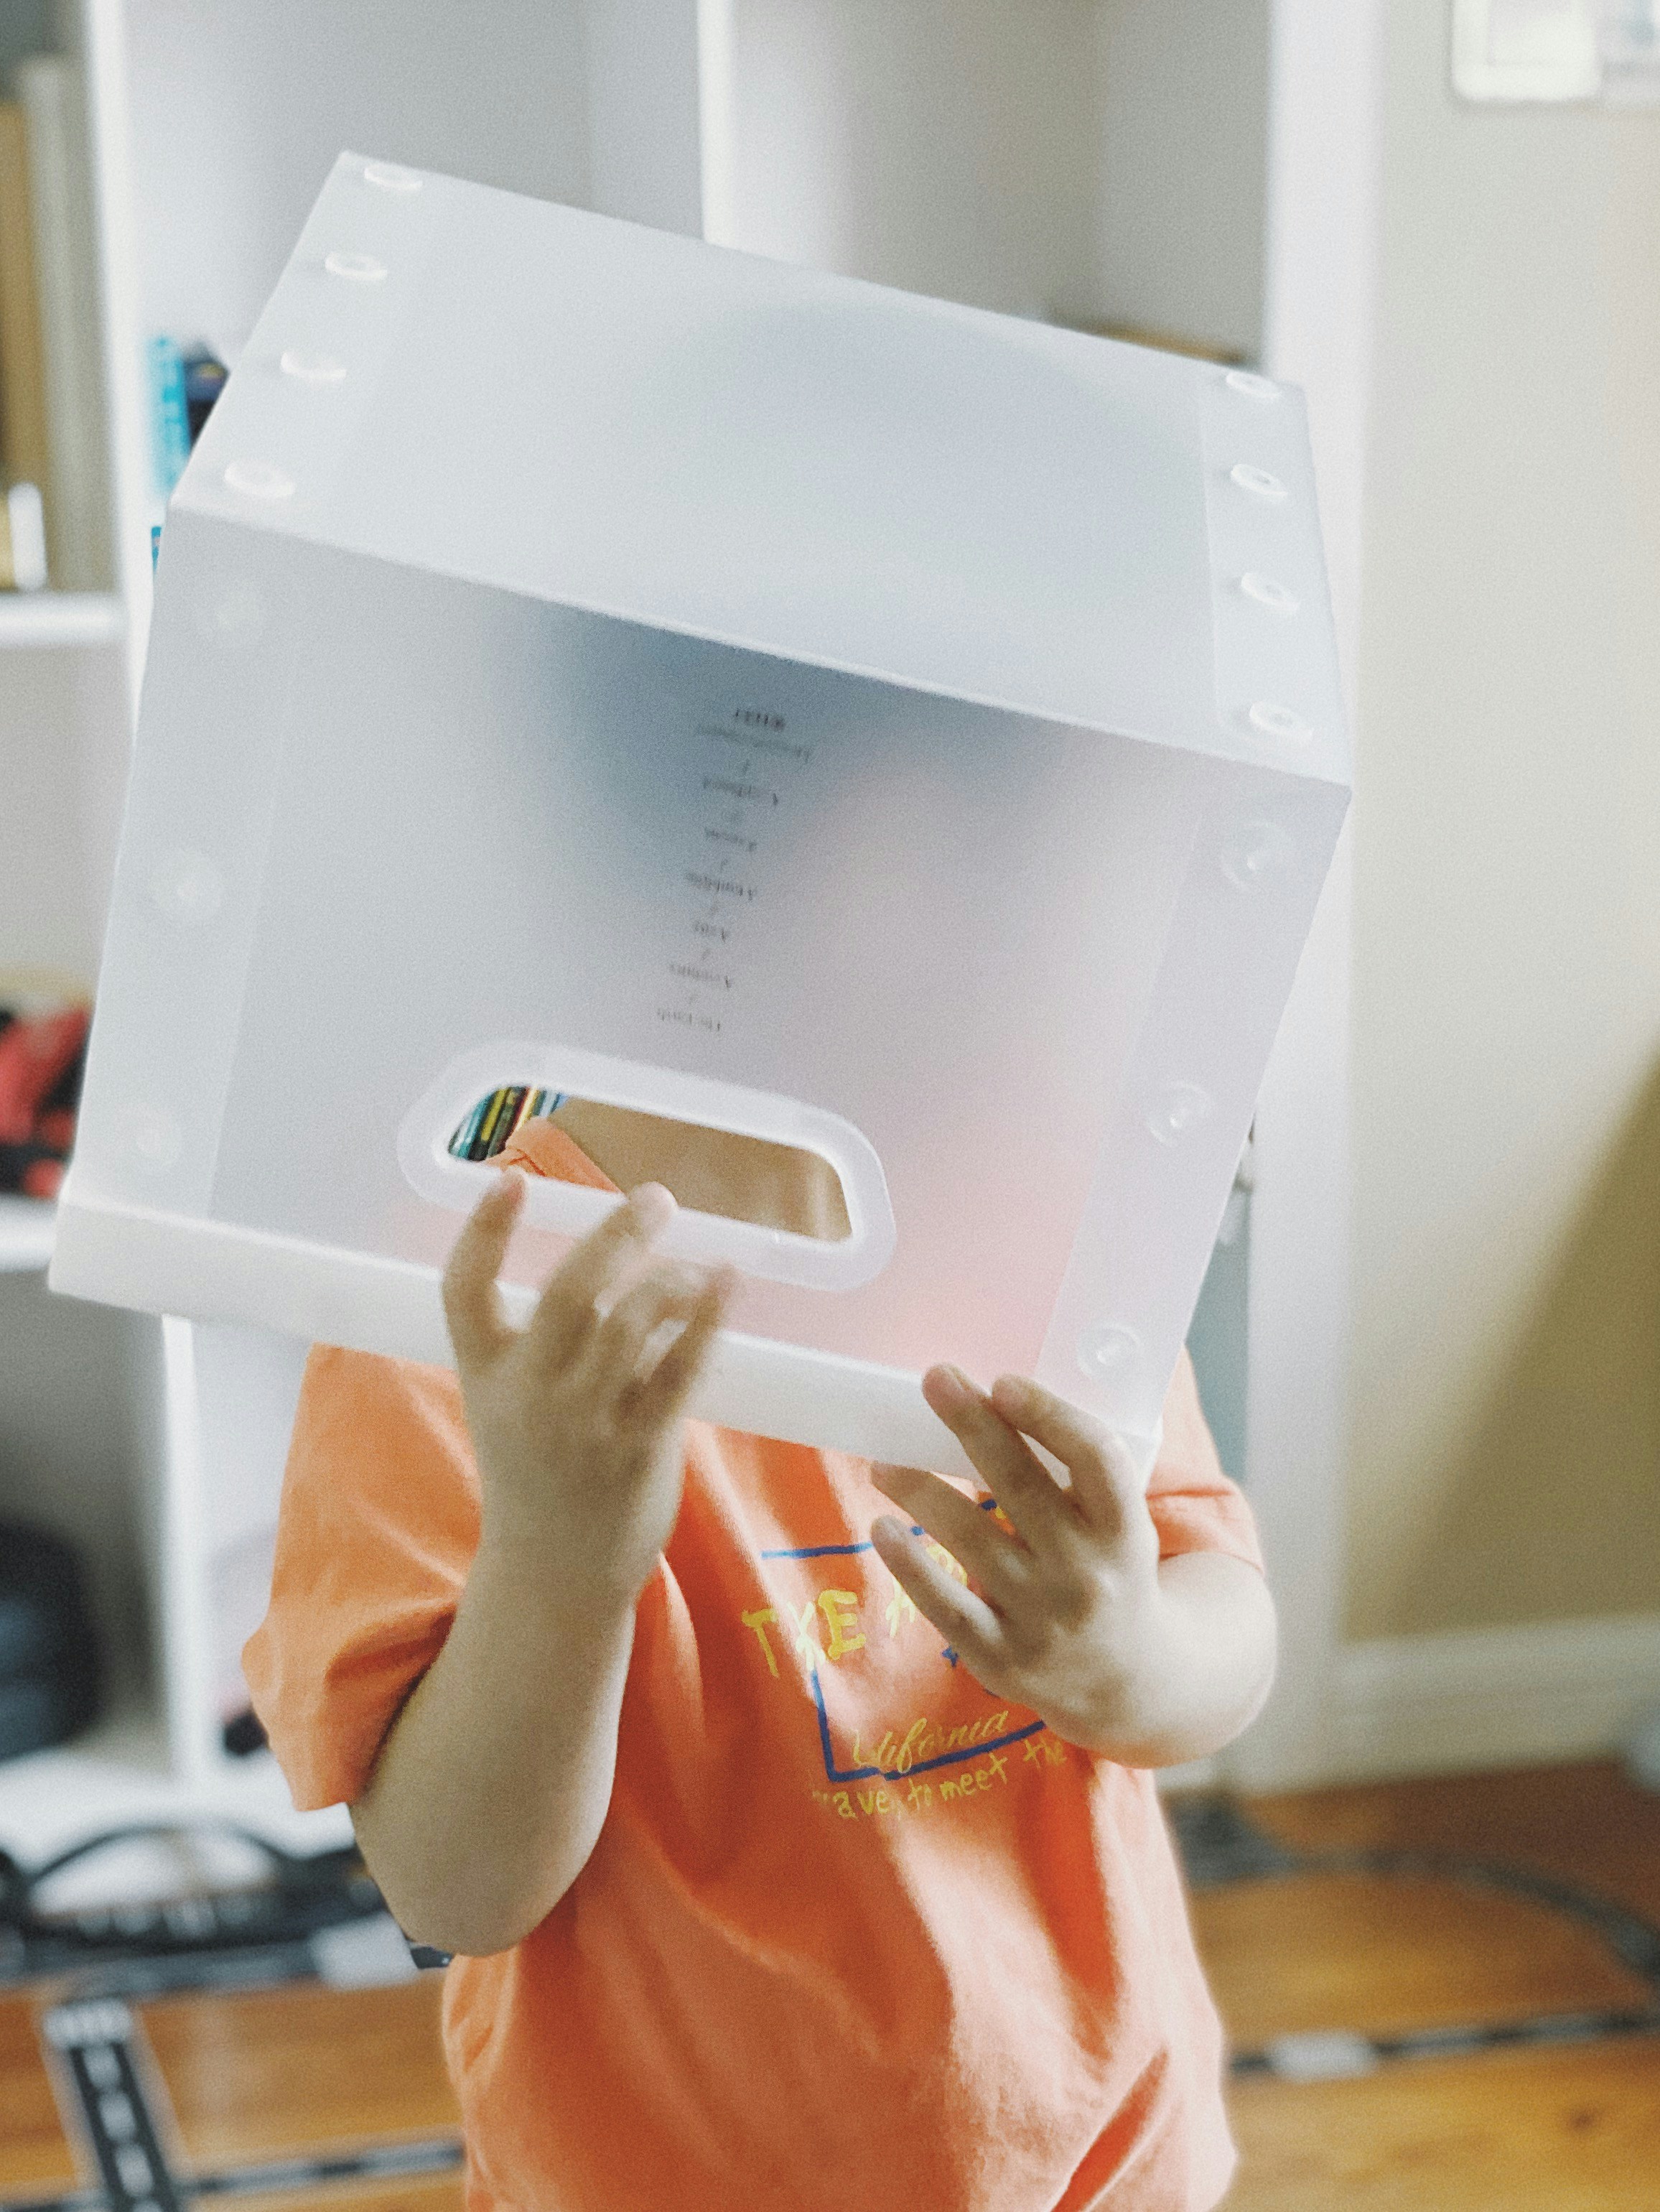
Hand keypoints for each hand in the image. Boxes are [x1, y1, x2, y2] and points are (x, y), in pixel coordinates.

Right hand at [442, 1175, 733, 1604]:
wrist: (554, 1573)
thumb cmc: (536, 1471)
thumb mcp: (505, 1403)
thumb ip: (538, 1339)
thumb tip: (607, 1254)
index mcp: (485, 1373)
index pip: (464, 1290)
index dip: (482, 1233)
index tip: (508, 1180)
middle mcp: (529, 1393)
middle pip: (568, 1294)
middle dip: (615, 1236)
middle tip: (654, 1200)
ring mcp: (585, 1422)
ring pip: (631, 1324)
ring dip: (672, 1280)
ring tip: (697, 1265)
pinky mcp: (640, 1446)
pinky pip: (680, 1368)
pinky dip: (707, 1318)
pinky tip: (726, 1282)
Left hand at [870, 1366, 1168, 1753]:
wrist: (1131, 1681)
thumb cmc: (1110, 1573)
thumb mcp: (1117, 1525)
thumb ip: (1072, 1477)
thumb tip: (986, 1404)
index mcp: (1125, 1530)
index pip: (1095, 1459)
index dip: (1050, 1416)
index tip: (1004, 1383)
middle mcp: (1088, 1573)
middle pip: (1022, 1485)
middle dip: (974, 1424)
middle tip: (935, 1378)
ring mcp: (1044, 1619)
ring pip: (971, 1539)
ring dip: (921, 1489)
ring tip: (884, 1461)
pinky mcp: (1003, 1657)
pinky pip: (946, 1605)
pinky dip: (910, 1566)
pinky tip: (882, 1529)